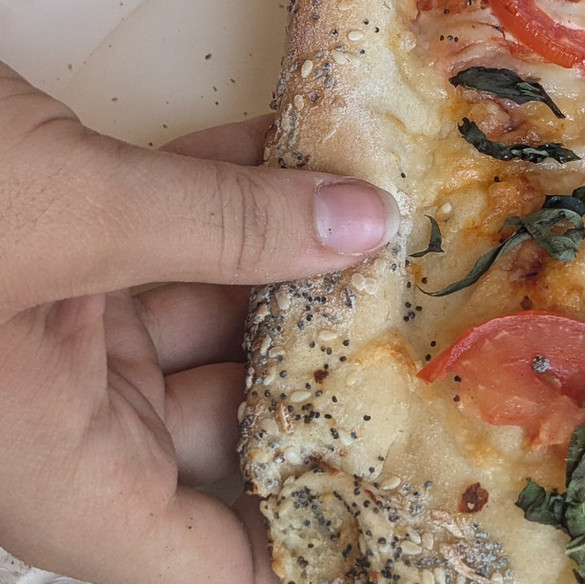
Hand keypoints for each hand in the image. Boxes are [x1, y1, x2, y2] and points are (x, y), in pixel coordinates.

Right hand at [0, 61, 397, 582]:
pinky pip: (168, 232)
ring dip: (291, 253)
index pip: (212, 561)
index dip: (312, 541)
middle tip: (421, 310)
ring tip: (381, 212)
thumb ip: (224, 226)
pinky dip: (231, 191)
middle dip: (326, 356)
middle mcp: (59, 415)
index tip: (408, 488)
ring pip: (211, 309)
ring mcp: (57, 327)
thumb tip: (365, 224)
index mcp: (53, 470)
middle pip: (236, 418)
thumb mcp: (62, 213)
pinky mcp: (54, 246)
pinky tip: (302, 151)